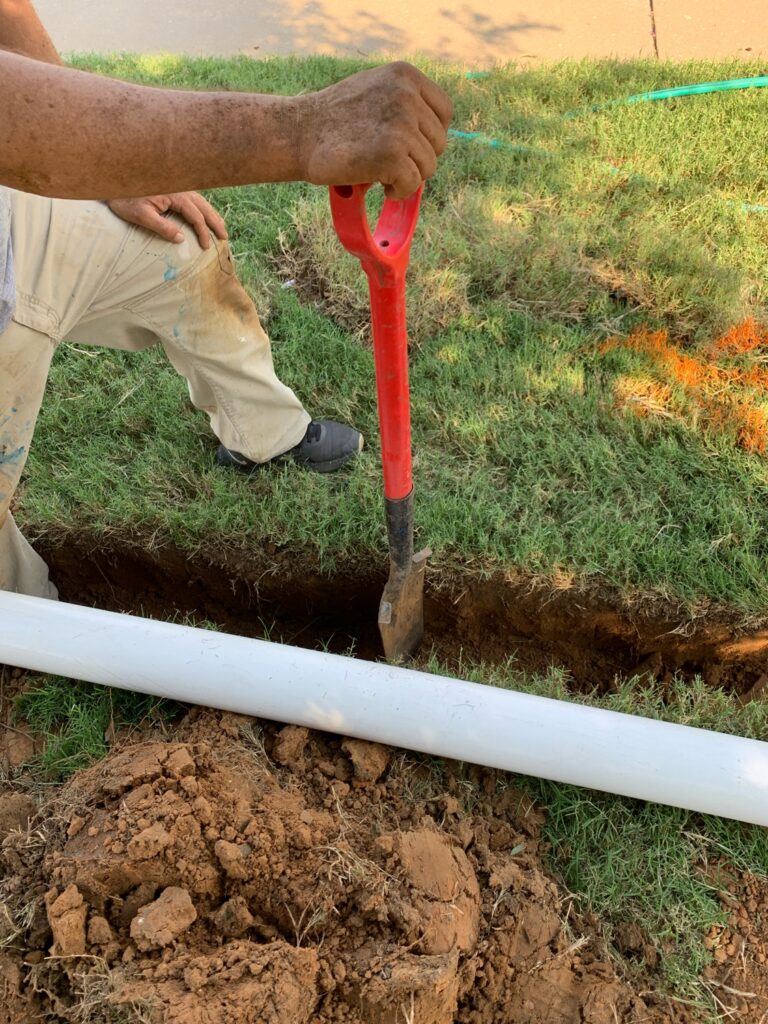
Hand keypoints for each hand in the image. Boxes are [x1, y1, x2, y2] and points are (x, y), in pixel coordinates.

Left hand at [106, 192, 227, 248]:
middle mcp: (179, 188)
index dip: (203, 232)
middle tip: (225, 236)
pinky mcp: (172, 187)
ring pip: (200, 201)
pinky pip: (193, 198)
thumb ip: (162, 227)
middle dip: (215, 222)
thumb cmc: (125, 199)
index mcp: (175, 195)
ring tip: (220, 226)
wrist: (114, 181)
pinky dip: (202, 207)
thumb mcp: (141, 216)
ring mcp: (177, 187)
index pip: (195, 216)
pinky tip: (204, 213)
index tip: (206, 246)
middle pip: (203, 206)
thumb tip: (181, 239)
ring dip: (211, 214)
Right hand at [296, 62, 452, 198]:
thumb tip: (433, 134)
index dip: (431, 135)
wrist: (300, 133)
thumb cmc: (334, 118)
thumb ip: (404, 101)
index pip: (444, 112)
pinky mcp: (393, 154)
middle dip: (418, 159)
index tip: (412, 146)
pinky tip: (382, 185)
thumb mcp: (374, 90)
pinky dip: (399, 191)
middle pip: (439, 143)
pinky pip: (413, 184)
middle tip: (390, 163)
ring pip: (429, 166)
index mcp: (406, 76)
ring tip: (383, 174)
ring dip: (408, 177)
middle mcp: (407, 96)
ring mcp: (401, 125)